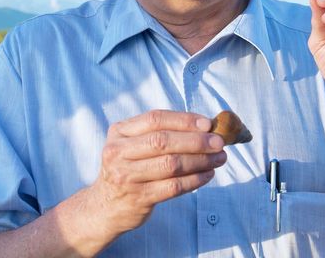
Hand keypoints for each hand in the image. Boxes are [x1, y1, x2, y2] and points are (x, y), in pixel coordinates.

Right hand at [86, 110, 225, 238]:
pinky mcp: (139, 198)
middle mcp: (118, 152)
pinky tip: (208, 174)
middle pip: (163, 141)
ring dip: (200, 160)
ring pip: (171, 164)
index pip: (154, 119)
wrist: (105, 206)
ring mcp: (127, 177)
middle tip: (219, 142)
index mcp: (118, 132)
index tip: (207, 123)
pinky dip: (195, 180)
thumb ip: (159, 133)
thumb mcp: (131, 144)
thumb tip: (203, 126)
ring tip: (219, 158)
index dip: (183, 120)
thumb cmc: (128, 168)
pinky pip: (173, 187)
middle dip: (196, 140)